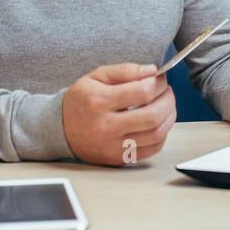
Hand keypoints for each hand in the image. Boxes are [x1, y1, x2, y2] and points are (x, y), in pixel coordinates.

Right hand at [62, 63, 176, 165]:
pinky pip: (152, 149)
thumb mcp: (96, 77)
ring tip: (166, 105)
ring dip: (169, 117)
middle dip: (168, 100)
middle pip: (152, 116)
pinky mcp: (119, 159)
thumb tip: (152, 70)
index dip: (158, 83)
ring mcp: (113, 146)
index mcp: (100, 102)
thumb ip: (125, 71)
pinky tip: (158, 123)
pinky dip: (162, 134)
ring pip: (156, 134)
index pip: (142, 92)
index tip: (160, 78)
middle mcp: (106, 127)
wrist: (60, 129)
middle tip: (167, 92)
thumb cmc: (80, 101)